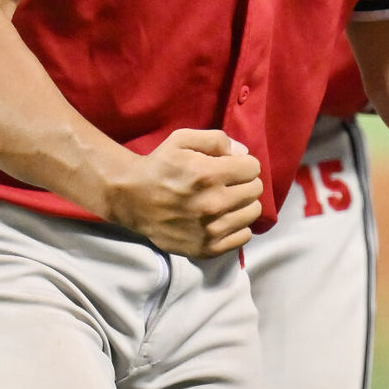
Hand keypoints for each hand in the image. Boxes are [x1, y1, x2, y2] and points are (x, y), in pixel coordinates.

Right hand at [112, 129, 262, 258]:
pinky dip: (237, 226)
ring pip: (252, 213)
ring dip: (243, 204)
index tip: (231, 166)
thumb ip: (216, 140)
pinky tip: (223, 218)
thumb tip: (243, 154)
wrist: (133, 199)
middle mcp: (214, 204)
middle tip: (228, 183)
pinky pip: (243, 237)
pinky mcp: (207, 248)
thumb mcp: (183, 140)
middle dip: (244, 182)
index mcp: (209, 174)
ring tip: (227, 200)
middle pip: (255, 190)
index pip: (253, 168)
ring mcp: (211, 229)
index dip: (243, 164)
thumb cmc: (160, 166)